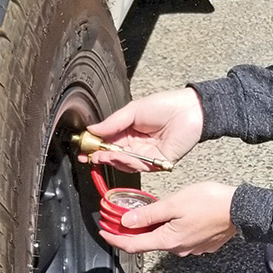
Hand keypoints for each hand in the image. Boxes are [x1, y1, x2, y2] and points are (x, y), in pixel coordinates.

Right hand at [85, 88, 203, 172]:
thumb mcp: (133, 110)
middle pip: (113, 155)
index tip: (83, 147)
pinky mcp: (156, 163)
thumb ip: (112, 123)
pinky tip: (120, 155)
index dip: (95, 145)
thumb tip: (92, 130)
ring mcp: (145, 156)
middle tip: (88, 155)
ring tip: (103, 154)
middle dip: (99, 156)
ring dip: (112, 160)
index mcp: (128, 131)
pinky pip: (138, 167)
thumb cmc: (165, 106)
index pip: (107, 141)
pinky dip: (127, 162)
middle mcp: (136, 145)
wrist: (189, 111)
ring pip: (123, 163)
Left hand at [100, 182, 237, 255]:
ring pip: (166, 239)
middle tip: (128, 215)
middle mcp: (178, 249)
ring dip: (158, 227)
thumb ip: (148, 214)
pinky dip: (174, 228)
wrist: (242, 209)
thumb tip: (127, 222)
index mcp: (168, 240)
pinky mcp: (203, 244)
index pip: (133, 245)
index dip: (115, 239)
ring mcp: (192, 248)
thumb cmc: (210, 202)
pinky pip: (182, 238)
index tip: (104, 233)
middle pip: (149, 242)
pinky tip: (180, 215)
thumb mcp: (173, 203)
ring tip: (158, 211)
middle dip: (136, 230)